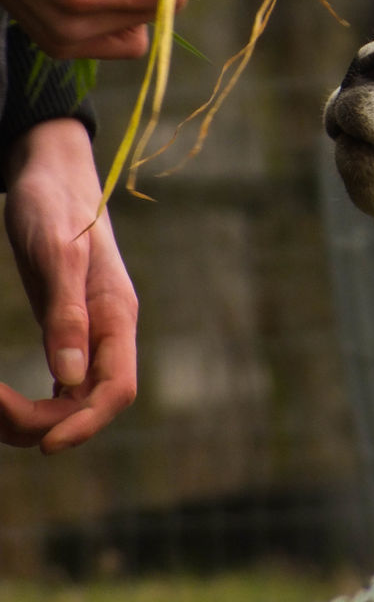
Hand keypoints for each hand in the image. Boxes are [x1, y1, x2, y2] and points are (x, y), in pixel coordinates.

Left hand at [0, 118, 137, 452]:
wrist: (51, 173)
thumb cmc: (54, 205)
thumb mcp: (57, 255)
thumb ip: (67, 314)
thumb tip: (71, 377)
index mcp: (117, 314)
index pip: (118, 389)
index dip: (86, 424)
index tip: (45, 445)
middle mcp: (109, 330)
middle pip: (94, 402)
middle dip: (47, 423)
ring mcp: (90, 331)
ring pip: (74, 398)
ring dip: (36, 415)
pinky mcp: (69, 327)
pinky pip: (61, 382)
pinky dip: (34, 399)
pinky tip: (8, 400)